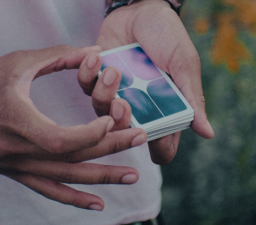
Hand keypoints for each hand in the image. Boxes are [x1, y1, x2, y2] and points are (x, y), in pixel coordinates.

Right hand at [0, 45, 146, 210]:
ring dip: (103, 177)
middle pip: (75, 156)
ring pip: (68, 178)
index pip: (61, 139)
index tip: (111, 118)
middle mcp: (22, 151)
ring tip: (133, 177)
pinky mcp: (22, 172)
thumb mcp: (17, 64)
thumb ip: (57, 55)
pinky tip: (100, 206)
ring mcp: (22, 166)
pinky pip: (52, 191)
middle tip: (140, 137)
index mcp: (19, 122)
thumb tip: (94, 51)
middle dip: (111, 147)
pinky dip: (76, 200)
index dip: (90, 133)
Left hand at [94, 0, 213, 164]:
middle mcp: (140, 105)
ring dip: (104, 93)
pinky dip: (87, 73)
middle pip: (125, 132)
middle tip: (123, 103)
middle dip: (121, 122)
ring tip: (112, 69)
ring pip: (101, 111)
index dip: (156, 148)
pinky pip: (85, 86)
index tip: (147, 134)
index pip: (162, 143)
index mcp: (164, 107)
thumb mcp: (184, 65)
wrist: (142, 8)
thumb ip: (192, 99)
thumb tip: (208, 133)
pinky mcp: (98, 77)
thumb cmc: (168, 36)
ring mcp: (118, 92)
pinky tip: (97, 55)